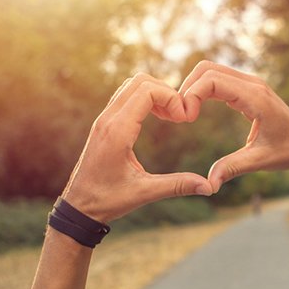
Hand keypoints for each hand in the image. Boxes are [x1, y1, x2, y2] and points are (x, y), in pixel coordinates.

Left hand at [62, 74, 211, 223]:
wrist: (79, 206)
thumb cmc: (107, 200)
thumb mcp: (144, 193)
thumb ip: (177, 186)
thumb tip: (209, 187)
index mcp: (117, 131)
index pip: (147, 91)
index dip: (172, 98)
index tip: (185, 119)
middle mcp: (108, 119)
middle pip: (140, 81)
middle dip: (166, 92)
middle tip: (181, 116)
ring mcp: (104, 120)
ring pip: (132, 86)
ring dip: (156, 94)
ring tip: (172, 116)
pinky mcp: (104, 124)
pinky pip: (126, 97)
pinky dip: (146, 100)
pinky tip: (159, 119)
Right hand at [179, 61, 288, 192]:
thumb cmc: (287, 152)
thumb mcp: (259, 161)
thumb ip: (232, 168)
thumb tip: (208, 184)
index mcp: (256, 98)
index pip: (212, 80)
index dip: (192, 95)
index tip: (186, 119)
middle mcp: (252, 84)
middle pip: (207, 68)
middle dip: (188, 88)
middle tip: (180, 115)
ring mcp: (250, 84)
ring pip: (211, 70)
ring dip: (193, 87)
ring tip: (185, 114)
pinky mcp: (247, 89)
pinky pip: (218, 79)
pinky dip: (202, 89)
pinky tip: (195, 110)